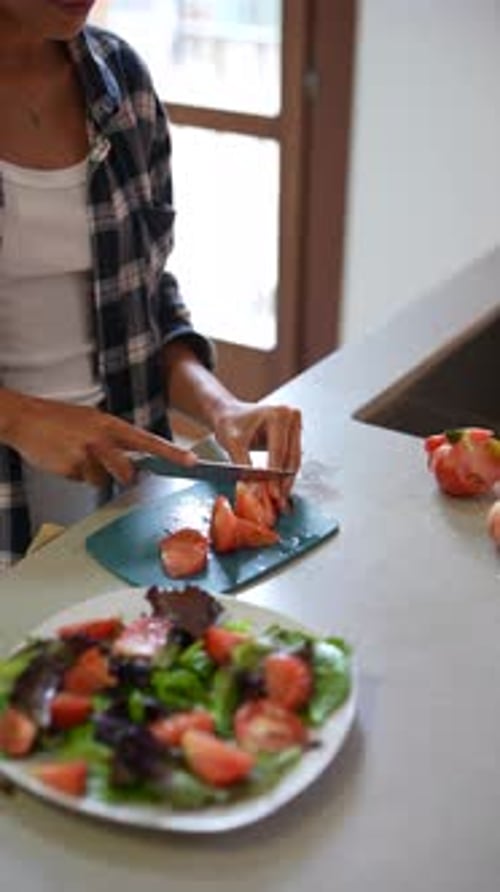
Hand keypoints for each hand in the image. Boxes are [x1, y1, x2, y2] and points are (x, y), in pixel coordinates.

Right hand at [3, 392, 196, 486]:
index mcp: (111, 424)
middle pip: (128, 471)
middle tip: (102, 462)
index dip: (172, 453)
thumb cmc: (59, 421)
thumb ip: (114, 441)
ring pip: (103, 479)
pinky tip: (64, 460)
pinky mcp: (71, 467)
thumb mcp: (92, 422)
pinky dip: (75, 475)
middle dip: (121, 475)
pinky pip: (83, 481)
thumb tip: (131, 461)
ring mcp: (87, 454)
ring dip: (93, 474)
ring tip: (76, 456)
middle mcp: (103, 439)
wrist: (25, 418)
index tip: (192, 462)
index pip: (150, 441)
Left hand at [212, 400, 301, 502]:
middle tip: (278, 501)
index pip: (279, 451)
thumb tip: (255, 490)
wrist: (228, 414)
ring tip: (280, 499)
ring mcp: (295, 425)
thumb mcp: (233, 443)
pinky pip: (292, 458)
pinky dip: (285, 474)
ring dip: (287, 481)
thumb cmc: (229, 423)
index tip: (272, 494)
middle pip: (290, 457)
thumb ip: (244, 466)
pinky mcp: (294, 434)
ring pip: (294, 460)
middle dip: (283, 482)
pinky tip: (279, 489)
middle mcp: (291, 416)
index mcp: (277, 414)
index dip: (275, 476)